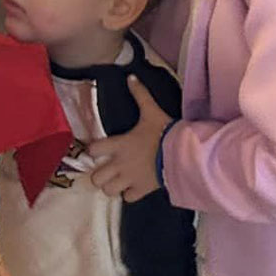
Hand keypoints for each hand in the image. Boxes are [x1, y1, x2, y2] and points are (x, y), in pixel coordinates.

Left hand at [86, 75, 171, 200]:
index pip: (93, 150)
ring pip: (108, 191)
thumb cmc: (164, 132)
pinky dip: (128, 194)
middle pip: (96, 177)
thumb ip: (140, 95)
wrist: (182, 154)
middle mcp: (120, 164)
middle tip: (106, 168)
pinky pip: (127, 198)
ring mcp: (130, 179)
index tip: (96, 149)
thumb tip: (130, 77)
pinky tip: (133, 187)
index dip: (92, 149)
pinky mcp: (142, 190)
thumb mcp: (151, 111)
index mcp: (119, 144)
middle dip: (99, 174)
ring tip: (117, 179)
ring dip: (111, 186)